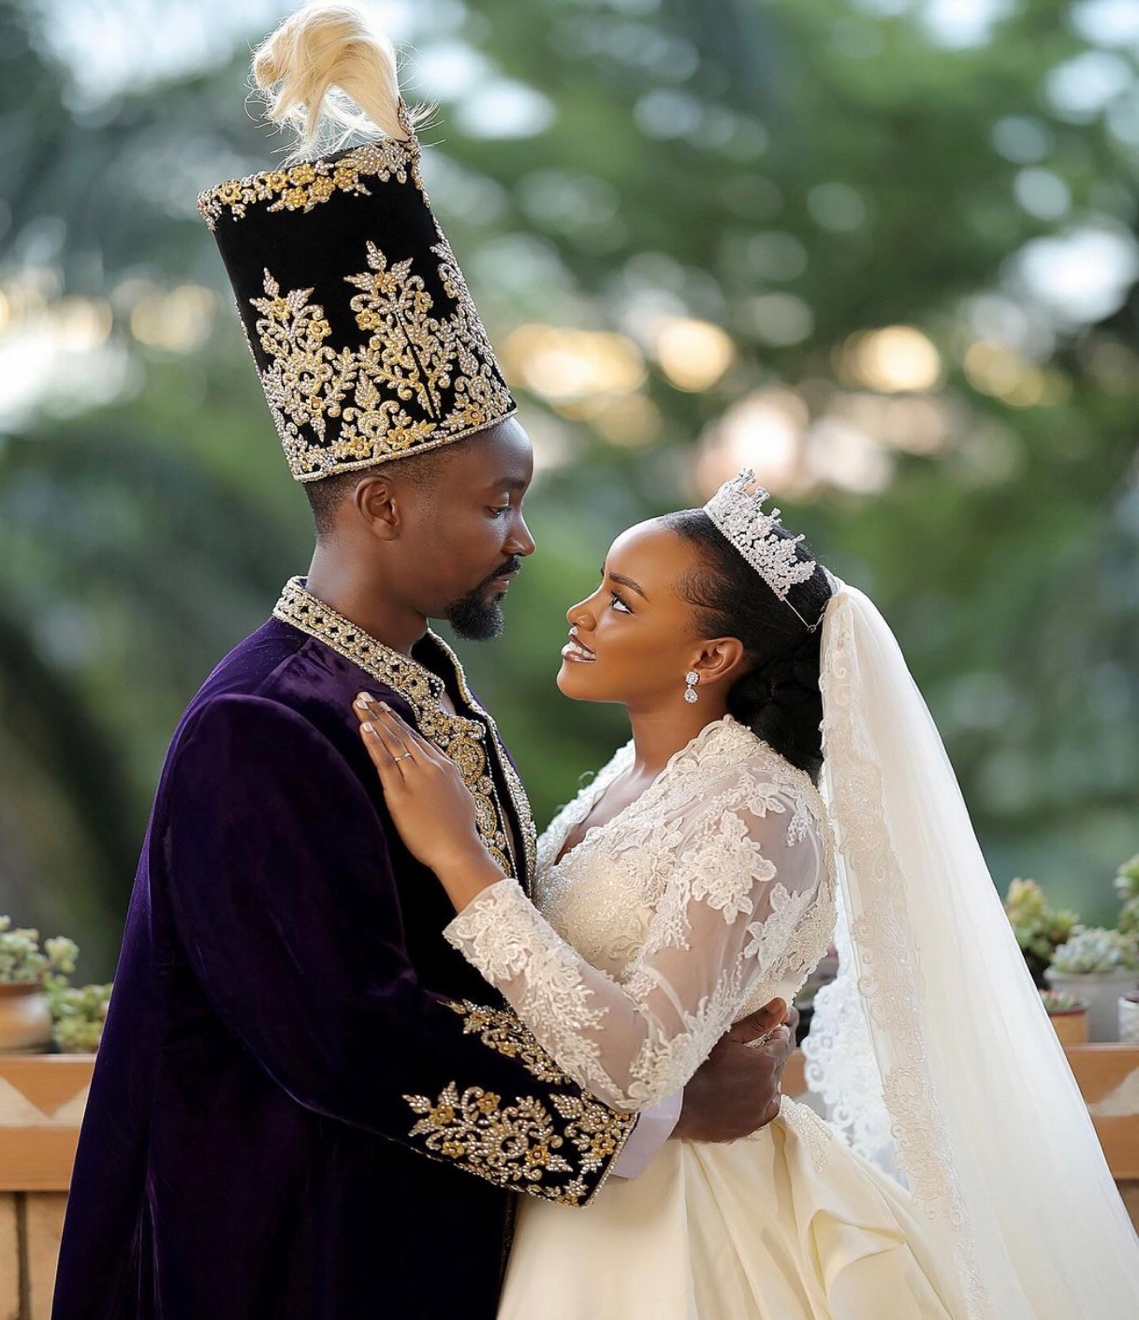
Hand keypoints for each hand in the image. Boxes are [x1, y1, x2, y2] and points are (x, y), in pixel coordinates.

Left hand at [354, 694, 504, 905]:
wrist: (458, 850)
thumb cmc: (460, 828)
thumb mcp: (460, 793)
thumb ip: (448, 771)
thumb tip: (434, 751)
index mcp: (444, 765)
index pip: (415, 737)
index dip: (397, 721)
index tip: (383, 707)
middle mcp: (429, 766)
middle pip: (401, 733)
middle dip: (381, 712)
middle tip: (365, 696)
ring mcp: (414, 777)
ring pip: (392, 742)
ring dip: (374, 720)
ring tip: (360, 703)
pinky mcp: (400, 793)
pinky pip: (384, 762)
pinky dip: (374, 743)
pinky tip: (365, 727)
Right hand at [672, 998, 794, 1142]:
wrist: (680, 1105)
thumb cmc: (698, 1064)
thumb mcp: (726, 1037)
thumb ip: (757, 1021)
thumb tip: (782, 1004)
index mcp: (765, 1062)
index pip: (782, 1043)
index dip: (776, 1034)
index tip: (770, 1030)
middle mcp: (769, 1087)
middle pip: (778, 1064)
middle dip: (770, 1054)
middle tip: (754, 1048)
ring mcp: (762, 1108)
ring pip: (774, 1086)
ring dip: (767, 1077)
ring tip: (748, 1070)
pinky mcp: (754, 1124)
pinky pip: (769, 1107)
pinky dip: (764, 1098)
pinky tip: (749, 1090)